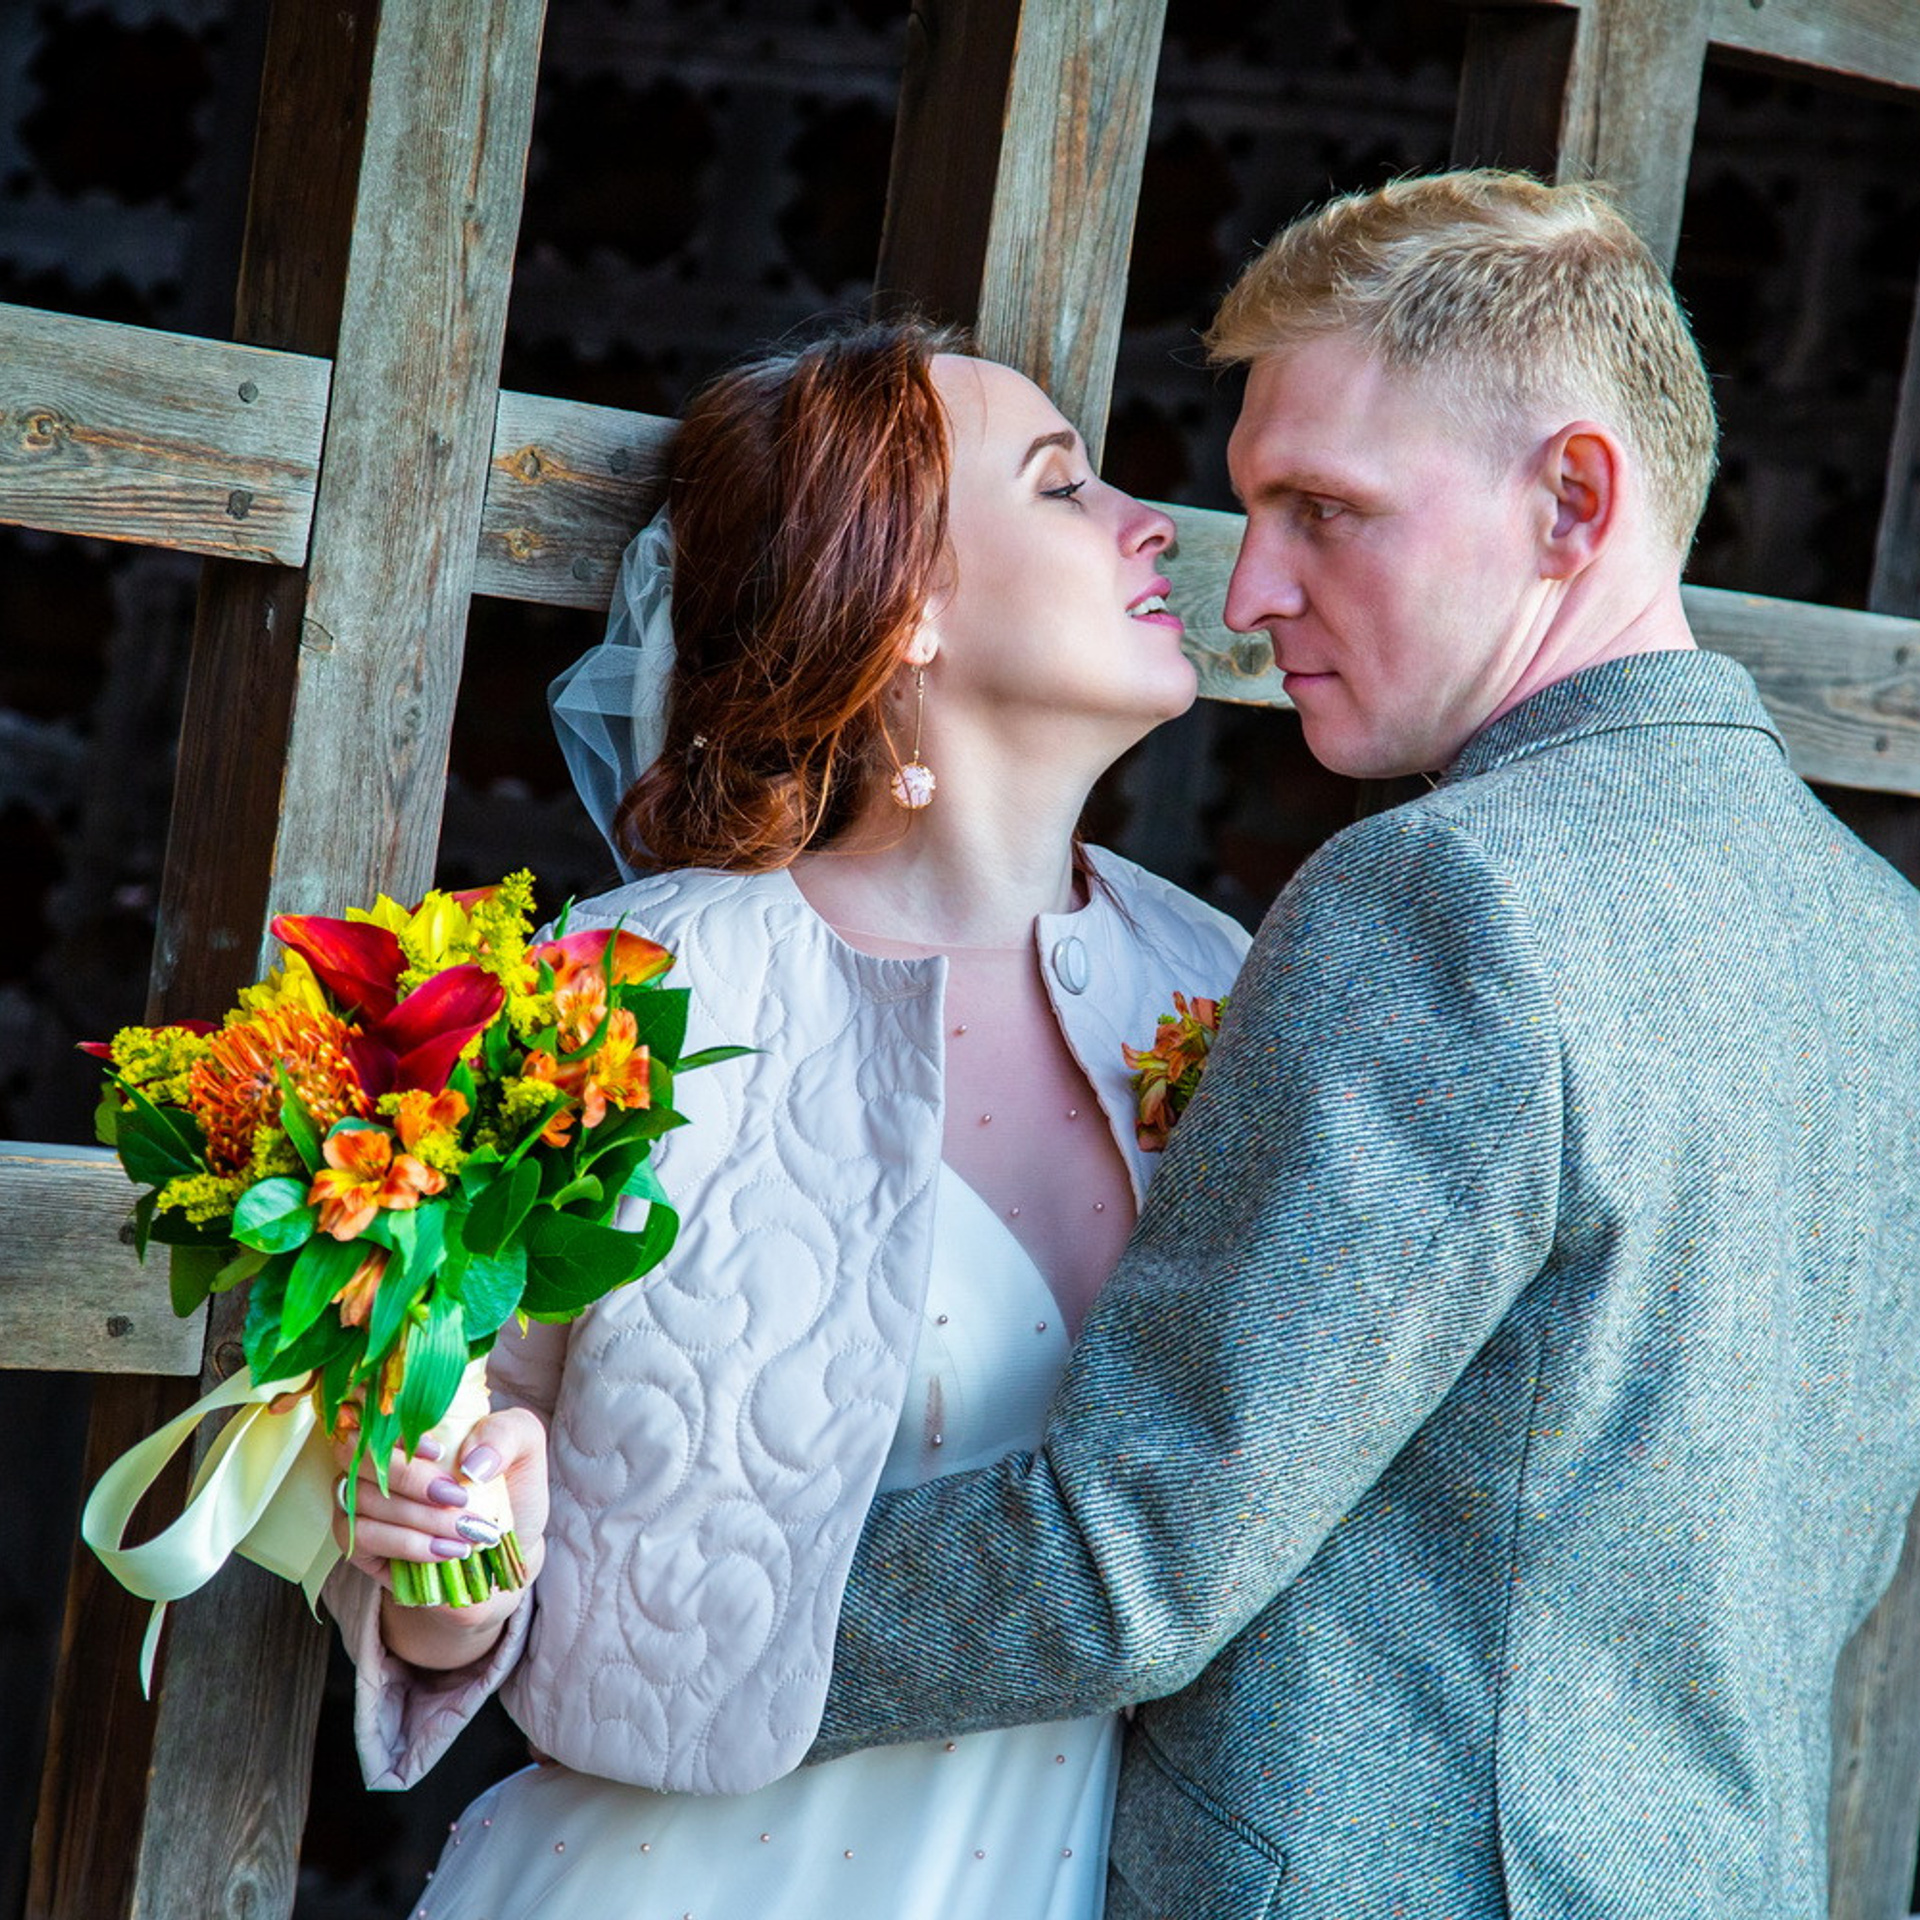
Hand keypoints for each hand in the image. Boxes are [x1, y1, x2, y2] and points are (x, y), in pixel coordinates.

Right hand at [332, 1406, 549, 1667]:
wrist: (506, 1545)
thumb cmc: (509, 1487)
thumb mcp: (524, 1447)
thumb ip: (505, 1433)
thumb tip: (470, 1460)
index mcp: (411, 1421)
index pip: (374, 1406)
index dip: (395, 1427)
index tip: (438, 1451)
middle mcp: (379, 1455)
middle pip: (362, 1455)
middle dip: (411, 1479)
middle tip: (458, 1498)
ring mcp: (360, 1496)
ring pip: (365, 1499)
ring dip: (421, 1518)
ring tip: (467, 1531)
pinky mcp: (356, 1540)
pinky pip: (362, 1536)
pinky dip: (408, 1543)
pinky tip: (446, 1550)